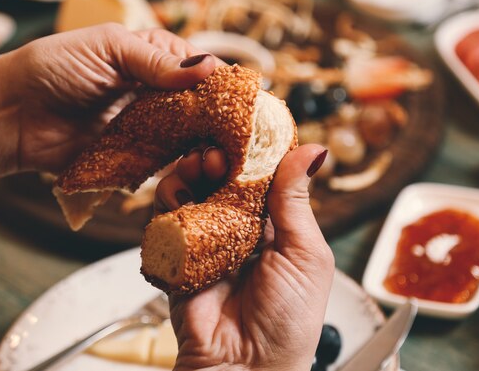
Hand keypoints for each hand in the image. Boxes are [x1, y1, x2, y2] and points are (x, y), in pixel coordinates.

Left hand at [7, 24, 215, 172]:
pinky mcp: (133, 158)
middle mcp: (155, 94)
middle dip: (217, 123)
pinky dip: (179, 168)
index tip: (240, 103)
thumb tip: (207, 68)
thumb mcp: (108, 48)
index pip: (200, 71)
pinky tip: (190, 171)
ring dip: (202, 149)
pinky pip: (164, 164)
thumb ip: (156, 60)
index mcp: (153, 59)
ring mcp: (147, 128)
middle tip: (230, 138)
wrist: (12, 115)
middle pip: (201, 109)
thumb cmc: (54, 68)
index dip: (220, 85)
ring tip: (212, 158)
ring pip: (189, 139)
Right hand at [155, 145, 333, 370]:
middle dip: (216, 160)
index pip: (261, 177)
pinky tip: (177, 197)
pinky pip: (166, 223)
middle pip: (221, 181)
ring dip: (189, 175)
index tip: (244, 131)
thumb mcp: (305, 255)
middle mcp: (240, 230)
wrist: (248, 369)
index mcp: (276, 227)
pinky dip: (167, 204)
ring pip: (191, 194)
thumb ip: (297, 203)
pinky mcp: (178, 258)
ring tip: (196, 169)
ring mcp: (207, 242)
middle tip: (216, 153)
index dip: (252, 153)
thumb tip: (312, 151)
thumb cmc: (289, 320)